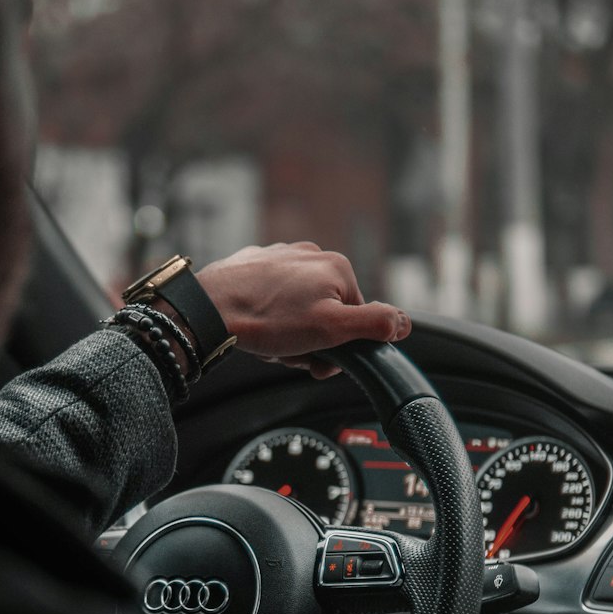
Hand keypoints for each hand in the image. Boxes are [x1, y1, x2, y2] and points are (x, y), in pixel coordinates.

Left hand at [196, 241, 411, 379]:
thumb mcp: (332, 329)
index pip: (356, 318)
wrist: (209, 309)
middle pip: (327, 313)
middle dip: (311, 340)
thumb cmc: (267, 319)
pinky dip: (268, 317)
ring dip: (289, 333)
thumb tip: (403, 323)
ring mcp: (281, 257)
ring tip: (270, 339)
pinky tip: (256, 326)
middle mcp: (311, 255)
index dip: (339, 347)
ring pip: (298, 309)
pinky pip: (273, 299)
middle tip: (290, 351)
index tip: (318, 359)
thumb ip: (374, 324)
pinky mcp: (255, 265)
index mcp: (337, 267)